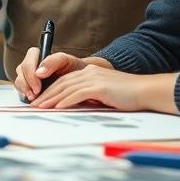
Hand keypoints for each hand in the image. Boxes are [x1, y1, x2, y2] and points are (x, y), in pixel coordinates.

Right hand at [14, 47, 87, 101]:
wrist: (79, 80)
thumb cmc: (74, 68)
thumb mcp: (66, 61)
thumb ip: (53, 61)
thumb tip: (38, 73)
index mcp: (38, 56)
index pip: (27, 60)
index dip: (30, 73)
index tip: (37, 86)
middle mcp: (30, 65)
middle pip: (20, 71)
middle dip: (26, 85)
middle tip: (35, 95)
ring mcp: (28, 76)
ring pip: (19, 81)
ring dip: (24, 91)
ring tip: (33, 99)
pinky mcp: (29, 87)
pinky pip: (21, 90)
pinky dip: (25, 96)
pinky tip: (33, 101)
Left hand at [31, 64, 175, 112]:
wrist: (146, 91)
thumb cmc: (128, 96)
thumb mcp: (105, 94)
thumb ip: (90, 96)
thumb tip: (75, 106)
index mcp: (90, 72)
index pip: (65, 81)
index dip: (51, 90)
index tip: (41, 100)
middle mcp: (89, 72)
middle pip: (61, 83)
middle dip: (46, 94)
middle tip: (34, 105)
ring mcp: (94, 78)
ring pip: (66, 88)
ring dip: (51, 99)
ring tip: (40, 107)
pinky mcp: (99, 86)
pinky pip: (77, 94)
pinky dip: (65, 101)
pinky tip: (57, 108)